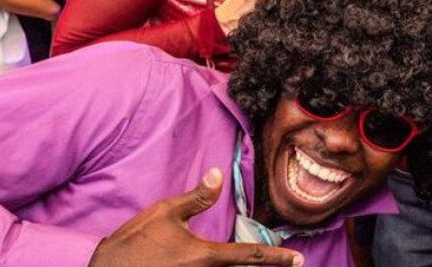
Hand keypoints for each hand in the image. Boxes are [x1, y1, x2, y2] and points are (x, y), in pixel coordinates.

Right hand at [89, 168, 302, 266]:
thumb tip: (218, 174)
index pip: (250, 256)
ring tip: (260, 266)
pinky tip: (225, 266)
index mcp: (205, 258)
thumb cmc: (133, 244)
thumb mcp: (164, 214)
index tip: (299, 259)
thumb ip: (196, 198)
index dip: (277, 258)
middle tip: (288, 264)